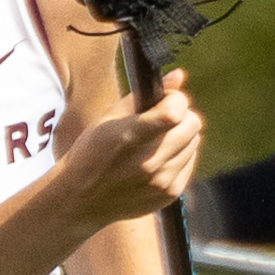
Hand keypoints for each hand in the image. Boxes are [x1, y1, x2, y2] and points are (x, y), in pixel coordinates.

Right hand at [56, 74, 207, 234]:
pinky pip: (189, 164)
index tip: (166, 99)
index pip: (174, 112)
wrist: (80, 198)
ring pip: (194, 144)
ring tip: (157, 141)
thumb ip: (145, 96)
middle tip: (164, 119)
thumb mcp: (110, 117)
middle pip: (193, 125)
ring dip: (181, 137)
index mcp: (131, 137)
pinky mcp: (169, 194)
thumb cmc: (92, 151)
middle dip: (182, 115)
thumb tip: (179, 75)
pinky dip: (179, 157)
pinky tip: (158, 159)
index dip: (176, 99)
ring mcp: (161, 181)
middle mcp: (149, 161)